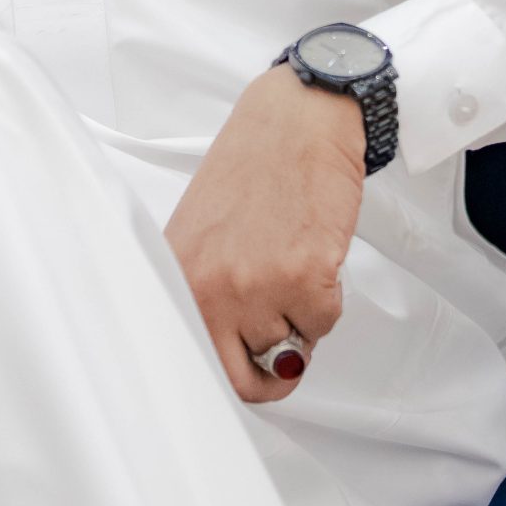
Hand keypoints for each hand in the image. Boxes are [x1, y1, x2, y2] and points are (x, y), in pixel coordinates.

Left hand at [165, 64, 364, 402]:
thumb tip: (229, 356)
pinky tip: (315, 254)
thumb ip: (206, 297)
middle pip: (244, 382)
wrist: (296, 122)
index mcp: (177, 277)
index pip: (190, 362)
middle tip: (283, 347)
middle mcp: (209, 289)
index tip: (242, 370)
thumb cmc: (253, 169)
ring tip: (293, 266)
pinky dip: (329, 299)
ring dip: (301, 321)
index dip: (223, 374)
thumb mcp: (202, 237)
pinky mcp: (304, 277)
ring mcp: (255, 286)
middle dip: (271, 374)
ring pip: (291, 351)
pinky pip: (324, 324)